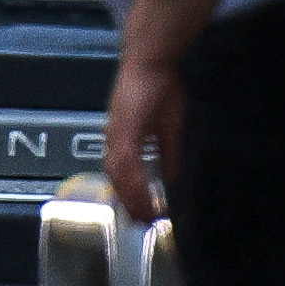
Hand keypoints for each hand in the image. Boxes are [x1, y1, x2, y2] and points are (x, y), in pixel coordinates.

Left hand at [103, 46, 183, 223]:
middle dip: (129, 203)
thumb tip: (170, 177)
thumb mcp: (168, 128)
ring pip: (119, 175)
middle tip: (141, 224)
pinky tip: (142, 195)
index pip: (122, 175)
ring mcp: (116, 134)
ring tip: (143, 216)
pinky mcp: (122, 129)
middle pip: (117, 179)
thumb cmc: (160, 88)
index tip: (141, 215)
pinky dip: (132, 181)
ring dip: (131, 197)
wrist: (152, 61)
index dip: (130, 196)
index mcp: (122, 138)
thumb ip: (166, 154)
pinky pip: (125, 162)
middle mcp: (114, 138)